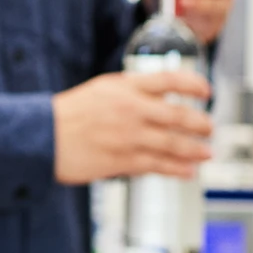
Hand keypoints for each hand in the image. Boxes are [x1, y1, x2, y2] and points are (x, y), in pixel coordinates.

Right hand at [52, 70, 213, 184]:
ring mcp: (129, 137)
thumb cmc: (69, 114)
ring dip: (195, 149)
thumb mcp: (101, 90)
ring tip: (206, 152)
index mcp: (125, 87)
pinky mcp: (123, 161)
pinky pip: (158, 166)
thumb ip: (131, 91)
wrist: (42, 137)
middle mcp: (131, 110)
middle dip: (200, 123)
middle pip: (178, 115)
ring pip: (173, 143)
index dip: (193, 84)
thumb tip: (160, 97)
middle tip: (210, 127)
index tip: (206, 90)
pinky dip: (177, 170)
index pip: (169, 80)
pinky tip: (188, 172)